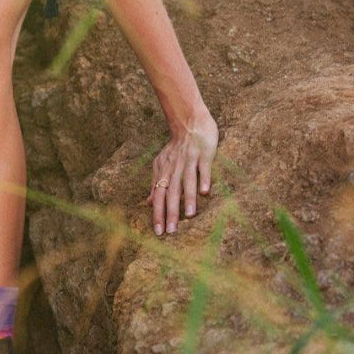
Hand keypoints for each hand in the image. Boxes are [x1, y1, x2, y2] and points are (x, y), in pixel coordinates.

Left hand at [146, 111, 218, 236]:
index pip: (159, 196)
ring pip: (187, 181)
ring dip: (188, 198)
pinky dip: (204, 179)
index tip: (158, 232)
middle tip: (170, 231)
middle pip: (171, 192)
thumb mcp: (162, 164)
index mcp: (164, 171)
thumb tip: (149, 202)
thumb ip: (156, 182)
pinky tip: (205, 192)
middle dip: (170, 212)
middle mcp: (175, 168)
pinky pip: (203, 168)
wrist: (189, 121)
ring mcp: (189, 160)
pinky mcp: (203, 154)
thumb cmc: (177, 147)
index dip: (158, 213)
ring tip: (189, 216)